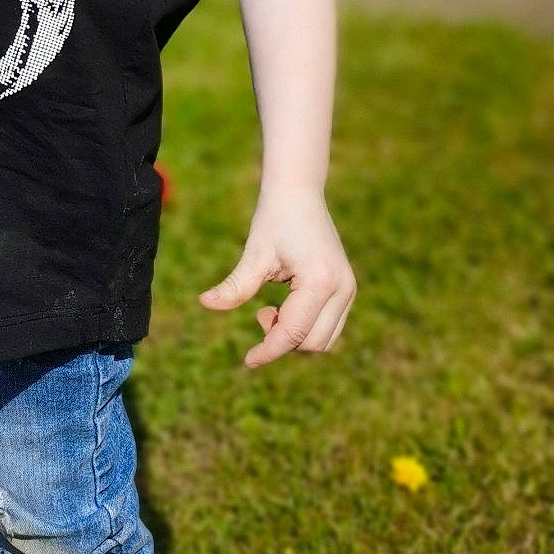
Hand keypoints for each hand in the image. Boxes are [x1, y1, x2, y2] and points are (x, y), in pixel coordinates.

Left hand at [199, 189, 355, 368]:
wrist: (298, 193)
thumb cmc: (273, 219)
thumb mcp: (254, 254)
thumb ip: (234, 286)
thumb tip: (205, 303)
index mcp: (320, 281)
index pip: (294, 333)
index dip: (269, 350)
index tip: (248, 360)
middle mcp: (342, 289)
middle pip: (313, 344)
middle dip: (281, 341)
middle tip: (259, 312)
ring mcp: (348, 290)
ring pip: (324, 340)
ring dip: (294, 337)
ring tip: (269, 309)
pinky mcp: (346, 289)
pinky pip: (328, 327)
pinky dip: (304, 328)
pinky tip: (283, 307)